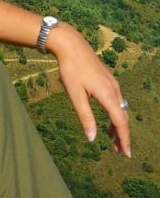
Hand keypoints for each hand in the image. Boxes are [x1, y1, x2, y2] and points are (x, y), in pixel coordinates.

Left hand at [47, 22, 130, 156]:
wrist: (71, 44)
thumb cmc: (70, 69)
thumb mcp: (75, 94)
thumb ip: (85, 117)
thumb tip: (93, 139)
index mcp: (107, 94)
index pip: (120, 122)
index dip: (124, 139)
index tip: (126, 154)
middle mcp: (114, 89)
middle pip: (123, 117)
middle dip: (122, 135)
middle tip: (118, 151)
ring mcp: (112, 83)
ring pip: (120, 109)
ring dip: (117, 124)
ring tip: (111, 139)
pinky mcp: (107, 79)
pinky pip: (116, 100)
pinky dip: (114, 113)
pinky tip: (106, 118)